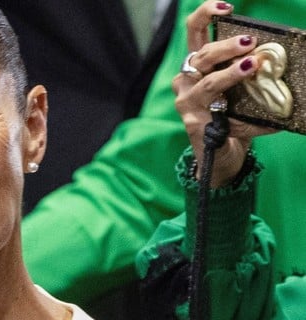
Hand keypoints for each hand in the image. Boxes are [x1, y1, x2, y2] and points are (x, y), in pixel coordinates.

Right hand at [174, 1, 276, 186]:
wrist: (222, 154)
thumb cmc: (232, 116)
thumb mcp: (242, 89)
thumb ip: (255, 75)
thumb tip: (283, 69)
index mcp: (197, 66)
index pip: (194, 33)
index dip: (205, 15)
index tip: (226, 8)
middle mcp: (186, 81)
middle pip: (202, 55)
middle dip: (226, 46)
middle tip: (249, 42)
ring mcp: (187, 102)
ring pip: (208, 82)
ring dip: (230, 74)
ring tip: (250, 66)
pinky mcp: (195, 123)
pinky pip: (220, 113)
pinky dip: (244, 114)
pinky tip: (257, 116)